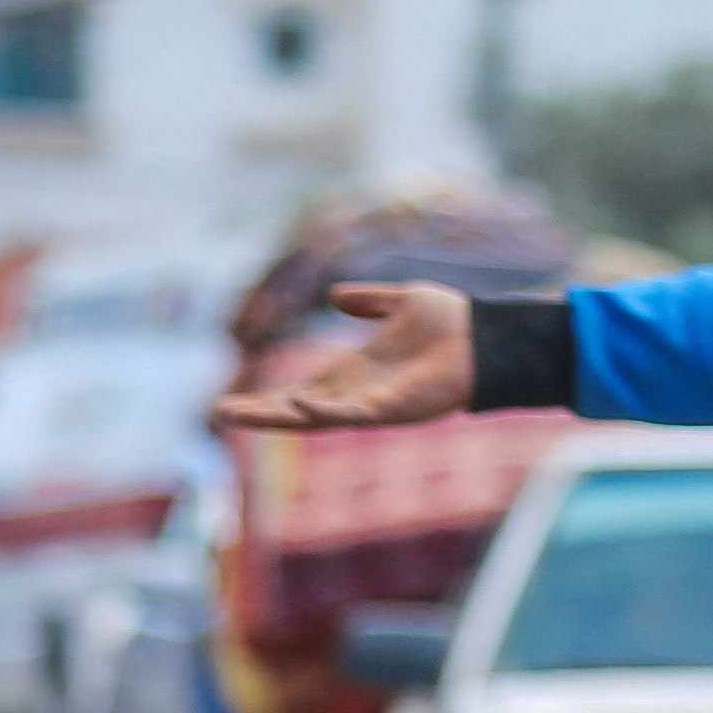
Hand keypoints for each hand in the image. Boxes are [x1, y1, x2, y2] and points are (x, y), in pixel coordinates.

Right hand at [213, 282, 474, 431]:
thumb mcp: (401, 303)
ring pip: (315, 416)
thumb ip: (368, 301)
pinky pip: (354, 413)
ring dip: (279, 416)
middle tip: (221, 414)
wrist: (491, 336)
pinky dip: (327, 411)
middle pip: (295, 410)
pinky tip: (302, 404)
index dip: (263, 399)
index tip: (226, 405)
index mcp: (351, 376)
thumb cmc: (454, 323)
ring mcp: (372, 405)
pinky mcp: (394, 408)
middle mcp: (355, 395)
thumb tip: (334, 295)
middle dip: (258, 413)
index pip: (296, 392)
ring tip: (241, 416)